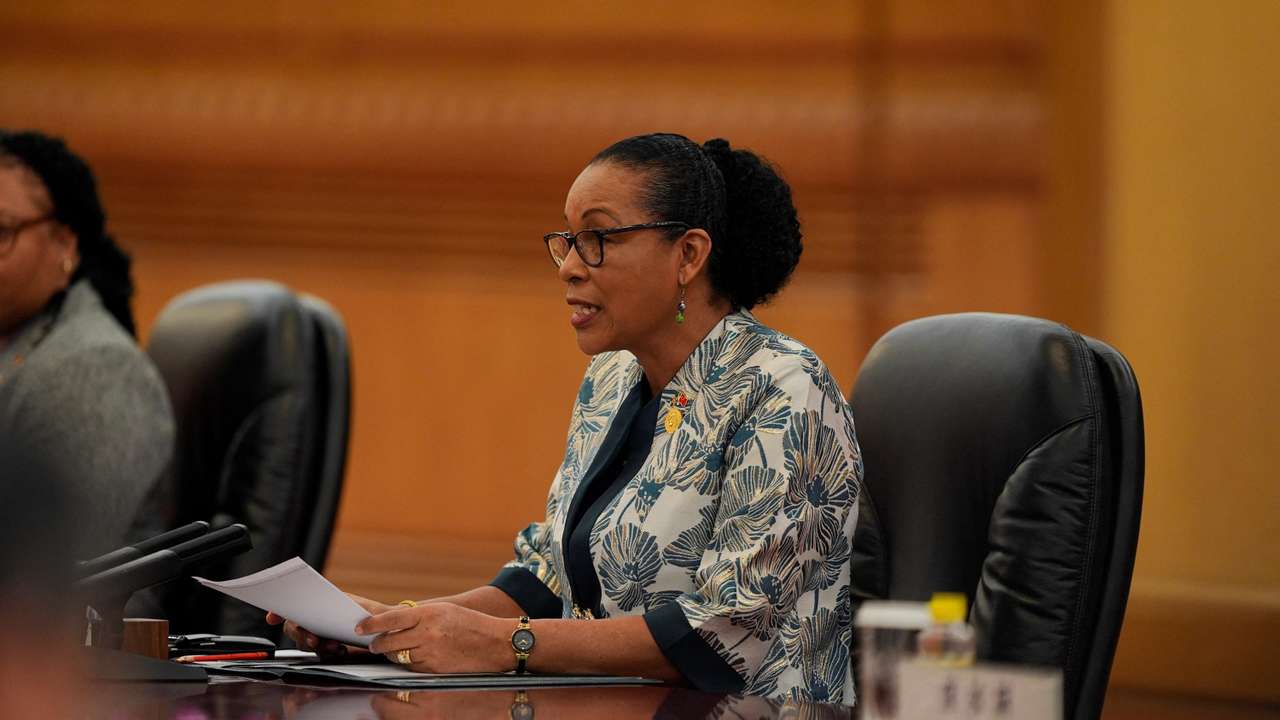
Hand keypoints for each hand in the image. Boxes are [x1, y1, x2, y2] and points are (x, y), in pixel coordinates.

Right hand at [266, 592, 391, 656]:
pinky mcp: (329, 648)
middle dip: (301, 634)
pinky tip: (340, 650)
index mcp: (320, 603)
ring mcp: (321, 634)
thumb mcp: (358, 604)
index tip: (271, 616)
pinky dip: (327, 652)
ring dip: (316, 646)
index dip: (278, 611)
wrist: (389, 629)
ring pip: (306, 643)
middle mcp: (316, 619)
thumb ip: (339, 603)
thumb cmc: (373, 612)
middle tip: (314, 639)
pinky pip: (319, 653)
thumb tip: (318, 601)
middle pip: (295, 627)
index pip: (294, 606)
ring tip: (334, 646)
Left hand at [360, 602, 509, 673]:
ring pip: (400, 657)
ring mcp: (431, 652)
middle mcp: (428, 632)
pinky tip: (414, 659)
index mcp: (429, 613)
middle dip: (378, 644)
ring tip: (392, 652)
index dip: (372, 624)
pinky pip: (413, 668)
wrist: (496, 642)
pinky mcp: (435, 669)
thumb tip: (394, 624)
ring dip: (393, 655)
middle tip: (374, 645)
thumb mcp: (445, 611)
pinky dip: (410, 665)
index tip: (360, 628)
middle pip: (390, 642)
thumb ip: (420, 616)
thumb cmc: (471, 624)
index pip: (391, 619)